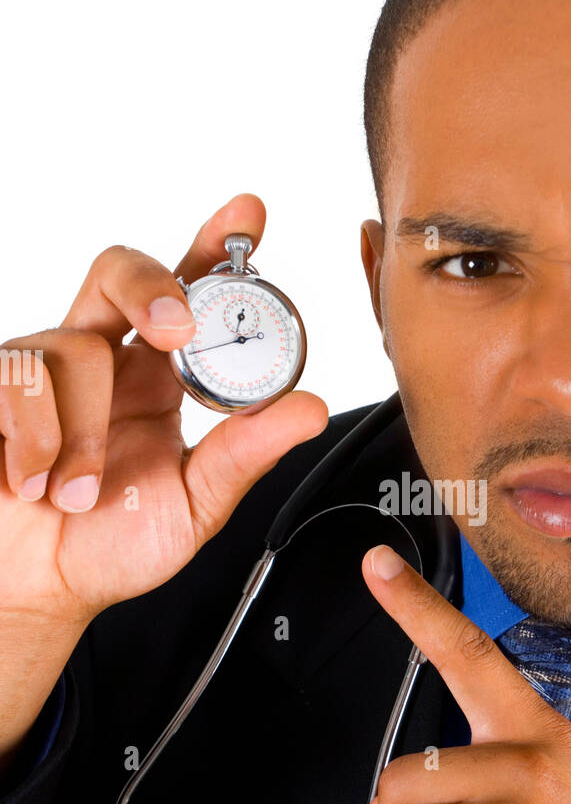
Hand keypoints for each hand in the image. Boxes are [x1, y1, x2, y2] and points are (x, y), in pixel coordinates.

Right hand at [0, 193, 328, 629]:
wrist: (35, 589)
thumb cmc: (107, 545)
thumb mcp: (193, 506)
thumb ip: (244, 455)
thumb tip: (308, 409)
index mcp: (157, 379)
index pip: (188, 292)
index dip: (215, 245)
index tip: (249, 214)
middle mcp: (102, 360)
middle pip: (119, 271)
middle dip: (153, 288)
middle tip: (176, 333)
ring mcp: (42, 370)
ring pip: (72, 346)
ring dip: (87, 430)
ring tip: (82, 491)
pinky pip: (15, 381)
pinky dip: (36, 441)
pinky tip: (37, 483)